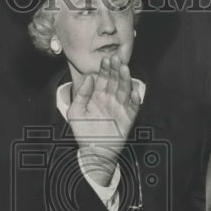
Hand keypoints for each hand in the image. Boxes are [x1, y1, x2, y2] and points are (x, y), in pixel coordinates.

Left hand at [67, 56, 140, 185]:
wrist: (92, 152)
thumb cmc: (83, 133)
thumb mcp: (75, 112)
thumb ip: (81, 94)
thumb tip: (90, 77)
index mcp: (98, 96)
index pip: (103, 79)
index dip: (105, 69)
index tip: (106, 59)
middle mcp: (110, 100)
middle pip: (115, 81)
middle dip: (116, 70)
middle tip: (116, 59)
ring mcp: (119, 108)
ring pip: (124, 91)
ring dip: (125, 80)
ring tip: (124, 69)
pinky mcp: (127, 119)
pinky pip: (133, 108)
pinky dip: (135, 100)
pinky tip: (134, 92)